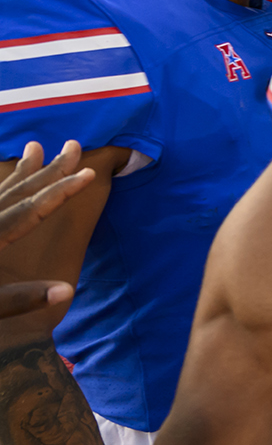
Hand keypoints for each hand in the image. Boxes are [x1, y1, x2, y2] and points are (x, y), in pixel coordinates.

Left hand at [0, 139, 94, 318]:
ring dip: (22, 170)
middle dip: (50, 169)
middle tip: (74, 146)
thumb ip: (22, 298)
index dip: (62, 191)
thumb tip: (67, 290)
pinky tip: (2, 179)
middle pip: (19, 191)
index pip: (33, 209)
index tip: (90, 173)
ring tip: (36, 146)